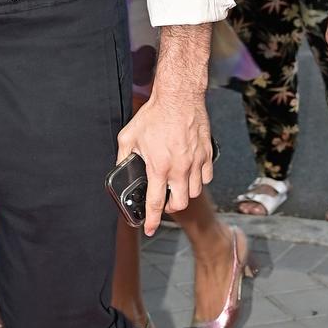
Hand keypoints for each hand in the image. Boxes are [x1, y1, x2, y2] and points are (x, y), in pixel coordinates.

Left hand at [116, 90, 213, 235]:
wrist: (178, 97)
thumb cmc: (155, 114)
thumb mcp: (129, 136)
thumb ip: (123, 156)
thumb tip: (120, 168)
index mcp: (159, 167)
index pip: (156, 203)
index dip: (152, 221)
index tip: (149, 229)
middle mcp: (180, 168)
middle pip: (179, 203)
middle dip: (170, 207)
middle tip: (163, 200)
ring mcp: (196, 162)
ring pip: (194, 192)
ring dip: (183, 193)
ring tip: (175, 185)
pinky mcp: (207, 154)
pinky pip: (206, 177)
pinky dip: (198, 180)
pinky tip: (189, 173)